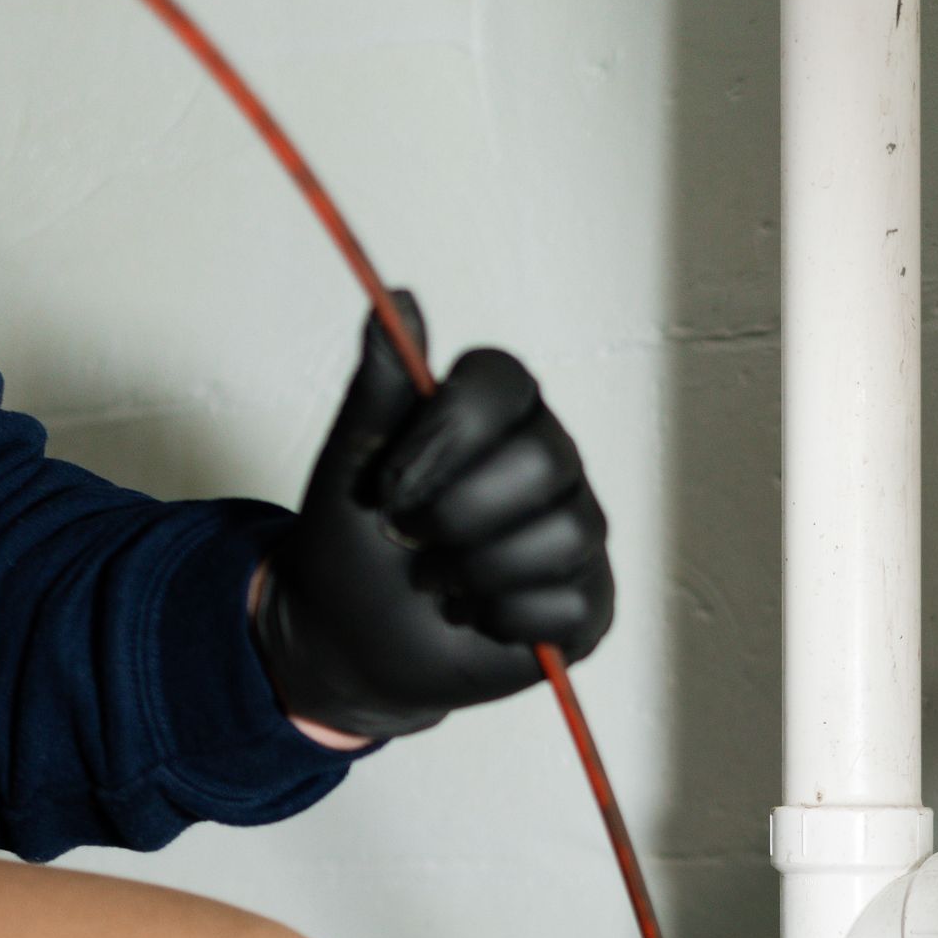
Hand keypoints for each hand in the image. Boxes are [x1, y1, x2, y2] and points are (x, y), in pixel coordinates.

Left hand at [254, 295, 614, 740]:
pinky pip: (568, 604)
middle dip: (458, 511)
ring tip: (435, 583)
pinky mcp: (588, 604)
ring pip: (564, 535)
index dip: (449, 431)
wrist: (349, 639)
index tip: (389, 484)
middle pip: (545, 460)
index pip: (506, 380)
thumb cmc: (356, 543)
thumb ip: (380, 387)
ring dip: (475, 571)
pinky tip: (473, 617)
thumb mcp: (351, 464)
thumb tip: (396, 298)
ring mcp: (577, 535)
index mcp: (498, 416)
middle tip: (407, 538)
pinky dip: (502, 619)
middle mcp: (552, 465)